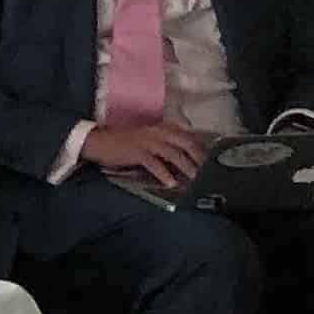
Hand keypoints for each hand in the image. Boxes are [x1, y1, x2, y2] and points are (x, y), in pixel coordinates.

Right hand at [87, 119, 207, 189]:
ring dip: (186, 168)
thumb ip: (168, 147)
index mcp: (164, 129)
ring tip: (195, 180)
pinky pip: (155, 164)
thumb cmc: (127, 144)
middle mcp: (158, 132)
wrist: (100, 142)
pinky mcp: (137, 152)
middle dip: (200, 158)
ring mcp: (148, 141)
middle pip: (186, 144)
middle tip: (209, 173)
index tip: (213, 162)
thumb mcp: (150, 141)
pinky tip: (171, 183)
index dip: (203, 150)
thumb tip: (187, 163)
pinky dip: (164, 174)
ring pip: (174, 154)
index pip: (189, 138)